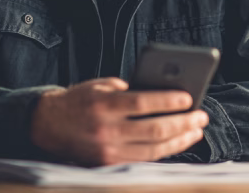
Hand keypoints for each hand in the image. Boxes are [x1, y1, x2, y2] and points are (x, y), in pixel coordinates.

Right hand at [30, 77, 208, 165]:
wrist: (47, 125)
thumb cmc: (80, 100)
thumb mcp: (100, 85)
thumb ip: (128, 89)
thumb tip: (163, 94)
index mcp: (103, 105)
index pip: (142, 103)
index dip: (168, 101)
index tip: (189, 98)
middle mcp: (105, 130)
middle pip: (153, 129)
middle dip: (183, 123)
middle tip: (202, 116)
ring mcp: (107, 150)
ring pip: (153, 149)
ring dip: (180, 140)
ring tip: (196, 130)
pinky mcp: (108, 164)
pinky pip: (143, 159)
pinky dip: (164, 151)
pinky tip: (178, 142)